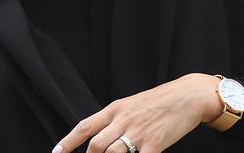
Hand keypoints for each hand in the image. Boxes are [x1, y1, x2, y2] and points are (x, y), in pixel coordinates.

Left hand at [53, 73, 221, 152]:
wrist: (185, 97)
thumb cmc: (158, 101)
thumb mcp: (130, 104)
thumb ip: (115, 119)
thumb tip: (100, 135)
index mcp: (114, 109)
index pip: (85, 127)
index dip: (68, 141)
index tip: (57, 152)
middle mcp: (122, 120)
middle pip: (96, 145)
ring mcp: (137, 133)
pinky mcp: (154, 144)